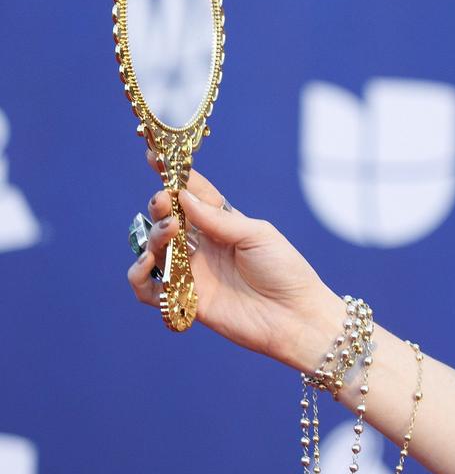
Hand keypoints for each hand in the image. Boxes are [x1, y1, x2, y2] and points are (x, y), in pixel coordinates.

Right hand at [126, 152, 340, 366]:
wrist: (296, 316)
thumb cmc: (285, 271)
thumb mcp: (257, 235)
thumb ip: (219, 219)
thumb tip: (183, 198)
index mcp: (222, 225)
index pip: (192, 196)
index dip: (173, 178)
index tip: (153, 156)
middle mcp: (202, 246)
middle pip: (166, 219)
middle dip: (160, 206)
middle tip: (165, 203)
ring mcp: (191, 272)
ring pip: (153, 248)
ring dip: (154, 236)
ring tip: (171, 232)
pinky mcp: (183, 299)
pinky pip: (146, 287)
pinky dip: (139, 273)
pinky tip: (149, 262)